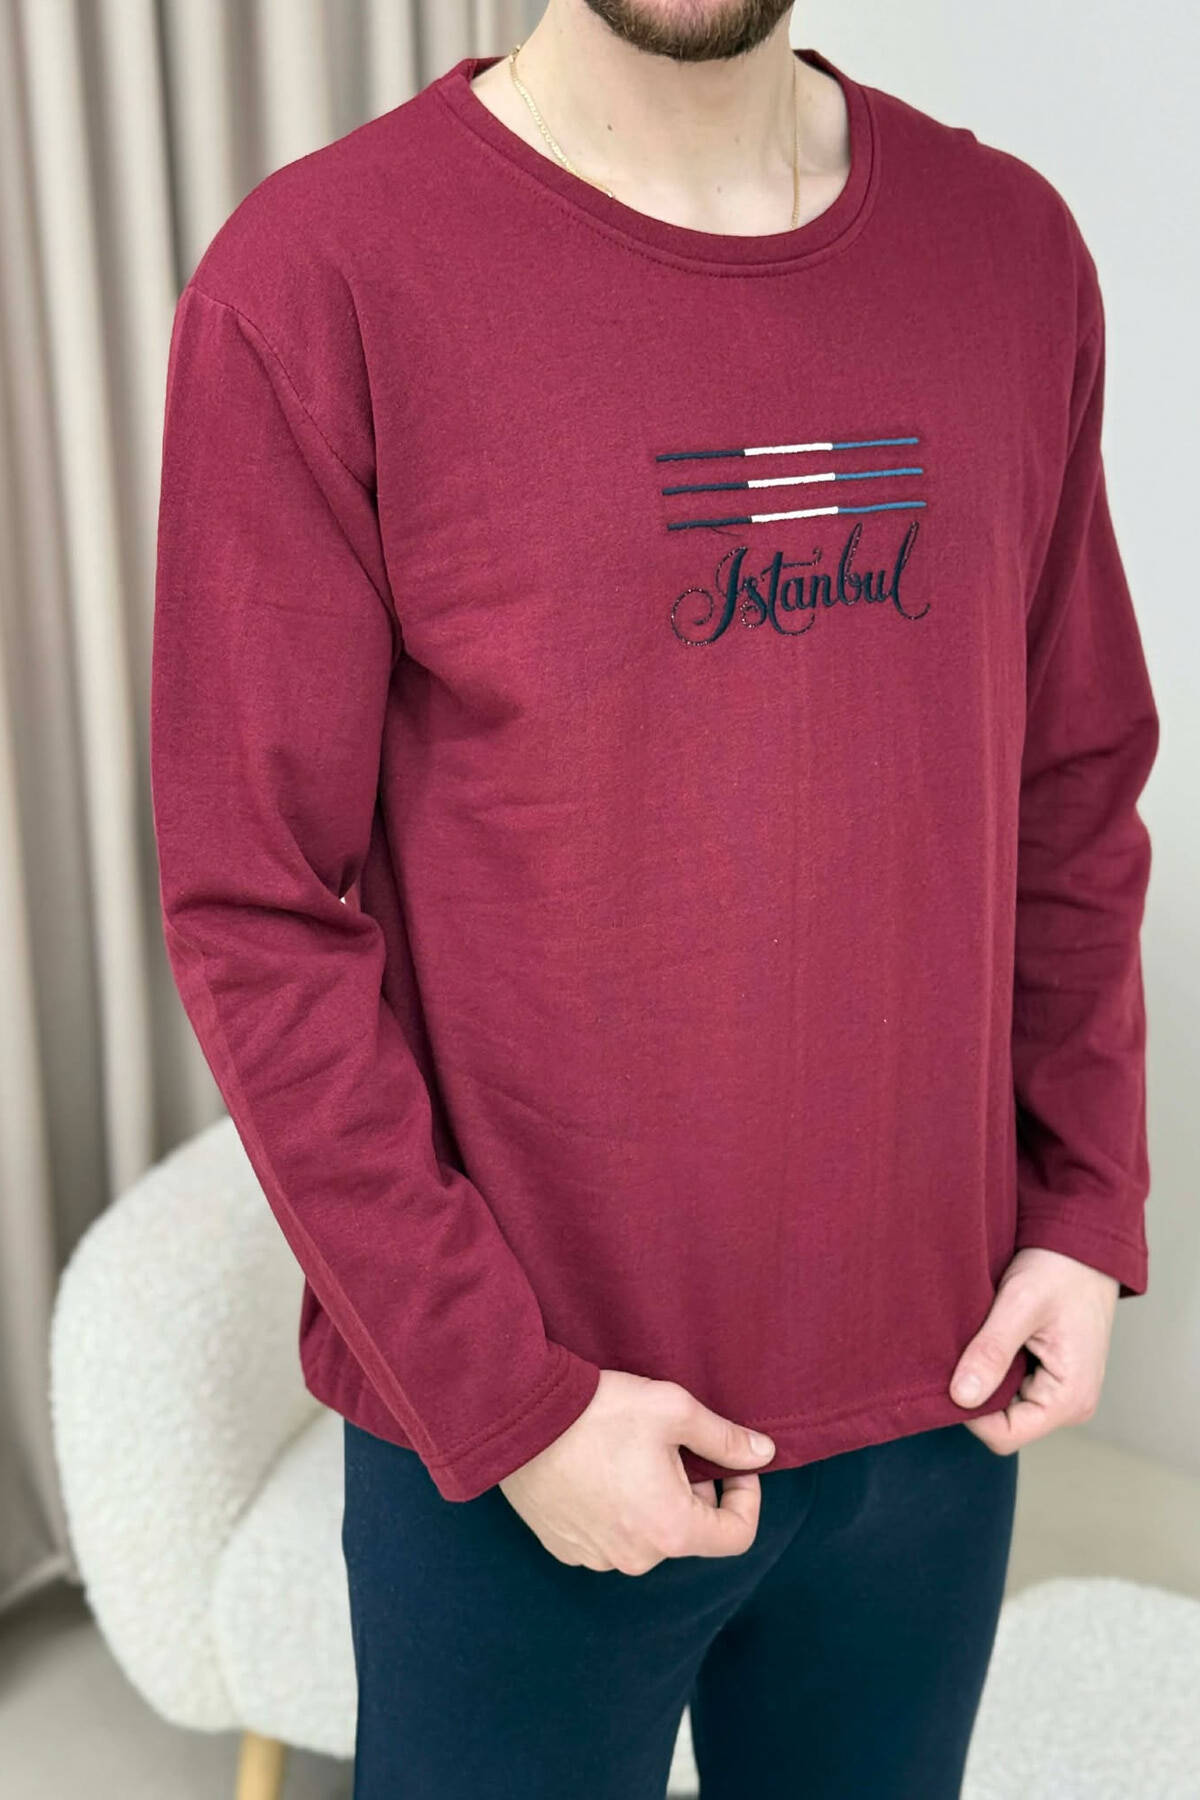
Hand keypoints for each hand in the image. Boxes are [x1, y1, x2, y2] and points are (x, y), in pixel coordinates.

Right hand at [498, 1368, 775, 1572]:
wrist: (519, 1417)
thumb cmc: (599, 1412)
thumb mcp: (674, 1410)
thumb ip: (725, 1438)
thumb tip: (763, 1454)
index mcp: (671, 1531)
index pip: (736, 1536)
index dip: (746, 1497)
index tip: (732, 1463)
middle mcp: (636, 1557)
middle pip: (688, 1532)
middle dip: (692, 1490)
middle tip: (671, 1443)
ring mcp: (597, 1557)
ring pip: (648, 1533)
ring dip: (653, 1499)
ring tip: (630, 1452)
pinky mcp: (565, 1548)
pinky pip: (609, 1535)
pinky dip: (616, 1508)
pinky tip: (598, 1467)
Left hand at [950, 1246, 1119, 1452]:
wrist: (1085, 1243)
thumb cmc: (1060, 1269)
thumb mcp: (1020, 1306)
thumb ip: (992, 1352)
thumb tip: (961, 1396)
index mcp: (1069, 1399)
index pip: (1004, 1435)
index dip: (970, 1413)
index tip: (951, 1373)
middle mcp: (1070, 1404)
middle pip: (1003, 1423)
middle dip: (976, 1392)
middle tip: (962, 1349)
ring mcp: (1062, 1391)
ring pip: (1004, 1404)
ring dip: (986, 1376)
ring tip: (980, 1338)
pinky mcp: (1052, 1375)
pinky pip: (1013, 1386)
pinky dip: (996, 1366)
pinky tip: (990, 1337)